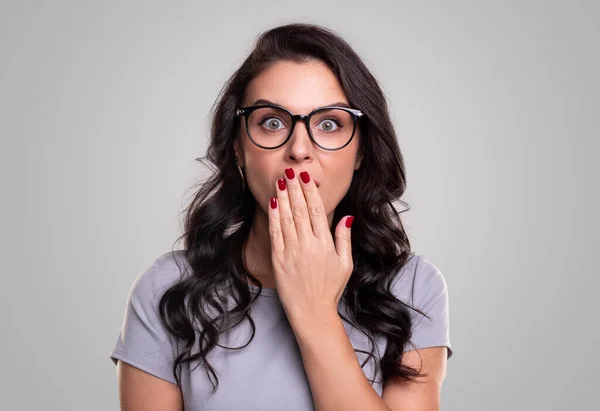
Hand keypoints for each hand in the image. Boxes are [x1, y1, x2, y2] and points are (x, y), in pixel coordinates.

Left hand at [268, 167, 353, 321]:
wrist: (311, 311)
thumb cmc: (330, 289)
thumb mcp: (345, 264)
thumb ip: (344, 239)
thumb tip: (347, 217)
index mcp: (324, 244)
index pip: (317, 211)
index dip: (311, 192)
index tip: (307, 178)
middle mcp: (307, 244)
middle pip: (300, 210)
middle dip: (295, 188)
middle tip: (291, 172)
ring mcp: (291, 251)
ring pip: (287, 218)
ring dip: (284, 197)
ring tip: (281, 181)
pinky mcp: (278, 259)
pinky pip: (275, 233)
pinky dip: (274, 217)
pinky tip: (273, 203)